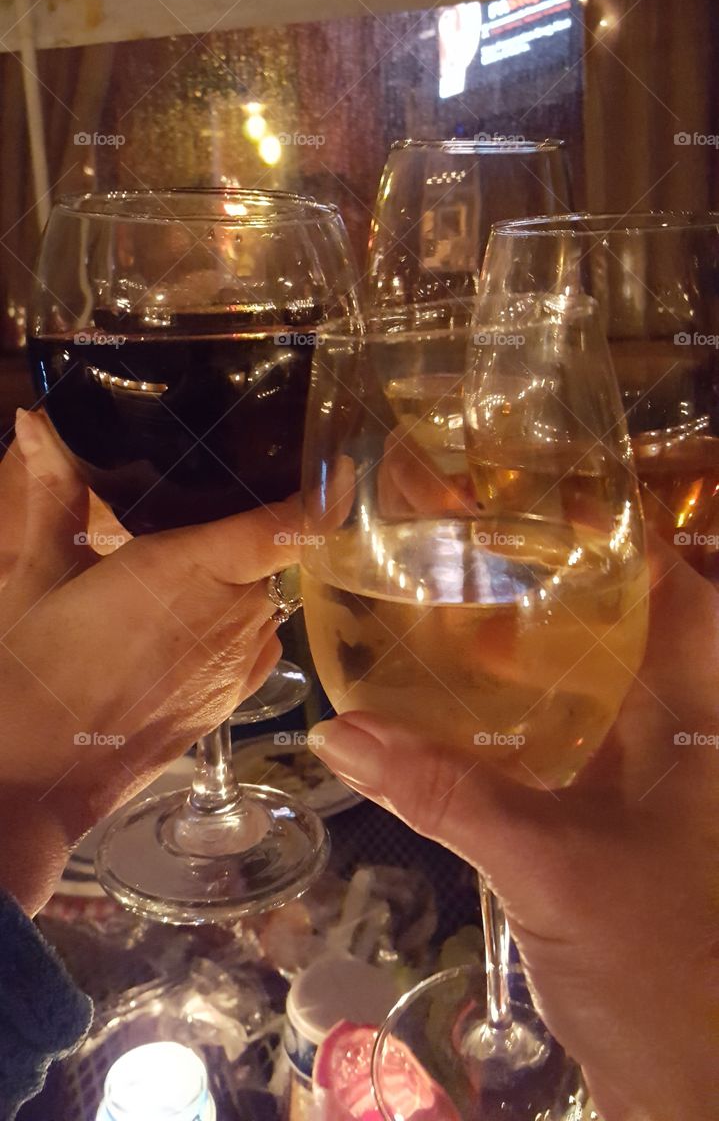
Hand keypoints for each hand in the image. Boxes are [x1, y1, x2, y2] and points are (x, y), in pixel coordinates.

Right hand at [0, 410, 299, 914]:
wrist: (34, 780)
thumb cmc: (35, 670)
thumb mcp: (41, 572)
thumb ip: (56, 493)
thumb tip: (36, 423)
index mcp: (197, 565)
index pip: (291, 522)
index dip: (323, 493)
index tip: (339, 468)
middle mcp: (235, 611)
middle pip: (271, 556)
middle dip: (242, 538)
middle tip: (195, 524)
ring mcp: (240, 663)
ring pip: (261, 601)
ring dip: (234, 586)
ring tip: (176, 584)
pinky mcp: (233, 703)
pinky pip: (255, 646)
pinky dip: (233, 630)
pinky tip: (183, 634)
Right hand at [310, 540, 717, 1120]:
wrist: (687, 1080)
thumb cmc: (651, 969)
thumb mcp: (545, 865)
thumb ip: (445, 791)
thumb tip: (339, 730)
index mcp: (706, 725)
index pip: (688, 595)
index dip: (633, 536)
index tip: (556, 500)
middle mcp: (700, 736)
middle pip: (664, 622)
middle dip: (600, 575)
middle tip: (515, 540)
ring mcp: (679, 777)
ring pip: (635, 675)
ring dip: (577, 635)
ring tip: (496, 597)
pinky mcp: (649, 813)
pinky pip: (609, 729)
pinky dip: (560, 700)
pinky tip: (496, 699)